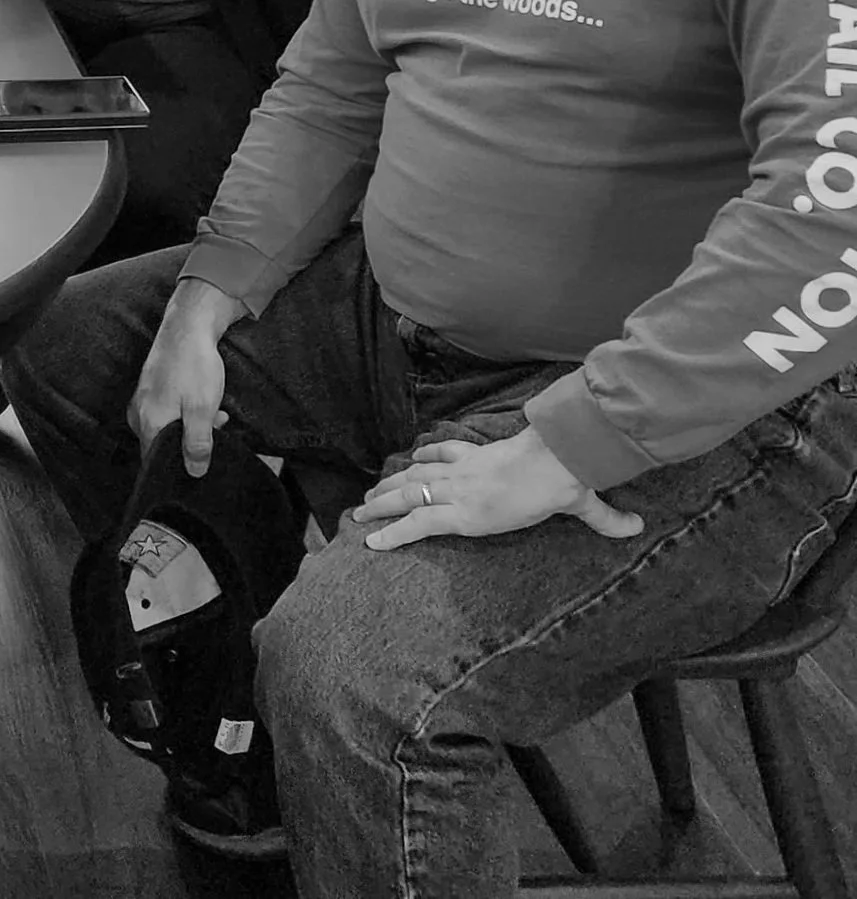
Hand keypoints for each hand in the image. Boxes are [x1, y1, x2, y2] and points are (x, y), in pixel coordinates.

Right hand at [126, 276, 248, 475]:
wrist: (187, 325)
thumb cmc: (193, 366)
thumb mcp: (202, 409)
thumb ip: (197, 444)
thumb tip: (195, 472)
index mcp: (147, 424)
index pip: (155, 462)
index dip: (179, 466)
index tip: (202, 458)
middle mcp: (138, 414)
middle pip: (162, 444)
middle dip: (190, 442)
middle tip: (216, 430)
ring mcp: (142, 399)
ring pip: (167, 426)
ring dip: (191, 426)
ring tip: (216, 413)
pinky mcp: (151, 388)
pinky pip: (166, 411)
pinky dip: (185, 412)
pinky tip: (204, 402)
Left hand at [350, 429, 643, 550]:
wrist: (554, 467)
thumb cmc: (563, 474)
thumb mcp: (580, 495)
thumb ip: (603, 515)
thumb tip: (638, 527)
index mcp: (485, 462)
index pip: (448, 454)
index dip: (428, 457)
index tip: (413, 459)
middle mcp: (462, 474)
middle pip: (416, 474)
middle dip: (390, 483)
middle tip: (368, 493)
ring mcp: (455, 492)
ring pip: (405, 495)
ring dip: (379, 504)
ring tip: (357, 514)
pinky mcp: (455, 514)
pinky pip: (414, 524)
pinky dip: (390, 533)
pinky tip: (370, 542)